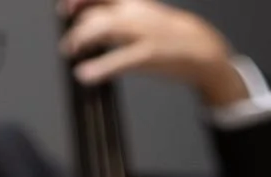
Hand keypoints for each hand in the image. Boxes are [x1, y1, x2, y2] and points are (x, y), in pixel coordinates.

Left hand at [59, 0, 248, 107]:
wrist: (204, 48)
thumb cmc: (173, 36)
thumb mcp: (147, 16)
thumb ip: (123, 16)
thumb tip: (98, 20)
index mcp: (135, 3)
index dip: (78, 0)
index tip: (65, 11)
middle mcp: (136, 13)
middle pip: (95, 13)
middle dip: (77, 28)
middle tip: (69, 45)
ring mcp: (142, 33)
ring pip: (101, 28)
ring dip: (80, 41)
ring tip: (72, 54)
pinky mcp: (149, 54)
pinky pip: (119, 59)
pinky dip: (99, 67)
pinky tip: (86, 75)